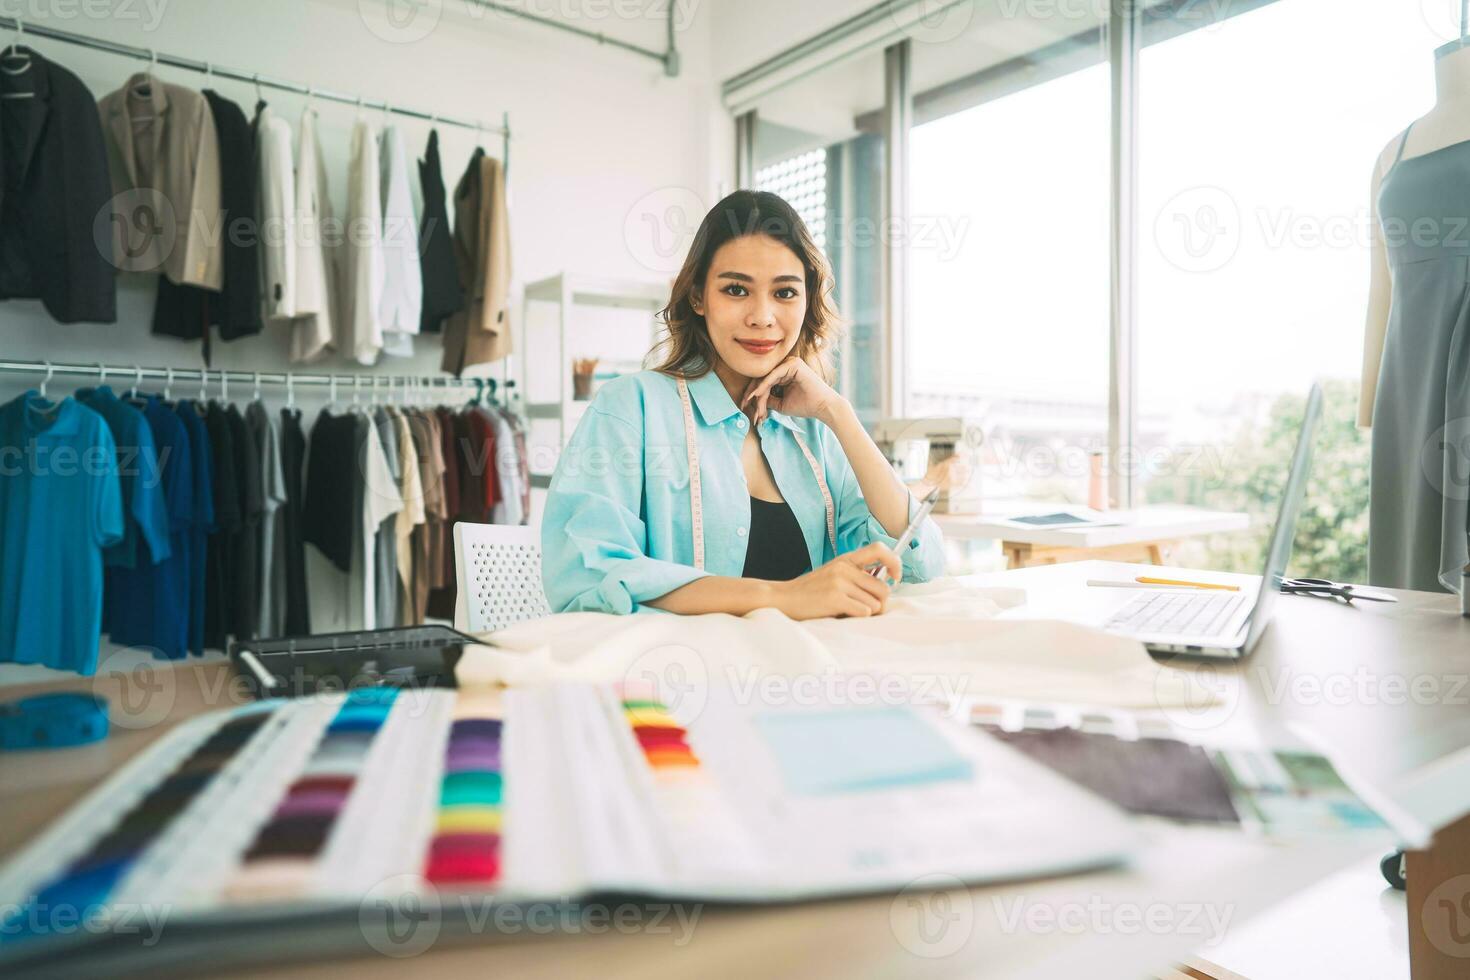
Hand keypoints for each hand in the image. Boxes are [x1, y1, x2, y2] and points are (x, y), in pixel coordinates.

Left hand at [741, 356, 844, 425]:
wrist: (823, 407)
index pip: (763, 380)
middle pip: (762, 377)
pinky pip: (773, 375)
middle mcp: (786, 365)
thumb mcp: (780, 403)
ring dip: (758, 392)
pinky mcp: (793, 364)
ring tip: (750, 403)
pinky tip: (756, 394)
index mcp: (784, 372)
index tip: (744, 405)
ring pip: (766, 377)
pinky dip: (764, 385)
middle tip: (743, 404)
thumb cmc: (805, 406)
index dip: (752, 393)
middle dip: (751, 392)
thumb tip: (753, 399)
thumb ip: (768, 398)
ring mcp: (790, 362)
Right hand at [769, 543, 901, 619]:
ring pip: (875, 603)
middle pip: (883, 588)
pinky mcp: (835, 598)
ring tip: (848, 610)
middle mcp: (844, 567)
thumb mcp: (834, 574)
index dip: (894, 562)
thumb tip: (886, 583)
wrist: (783, 598)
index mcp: (846, 559)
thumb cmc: (811, 591)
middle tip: (866, 608)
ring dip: (867, 612)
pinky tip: (841, 614)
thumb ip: (856, 575)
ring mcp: (839, 582)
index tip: (894, 576)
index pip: (879, 548)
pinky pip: (864, 612)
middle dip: (880, 602)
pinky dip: (857, 617)